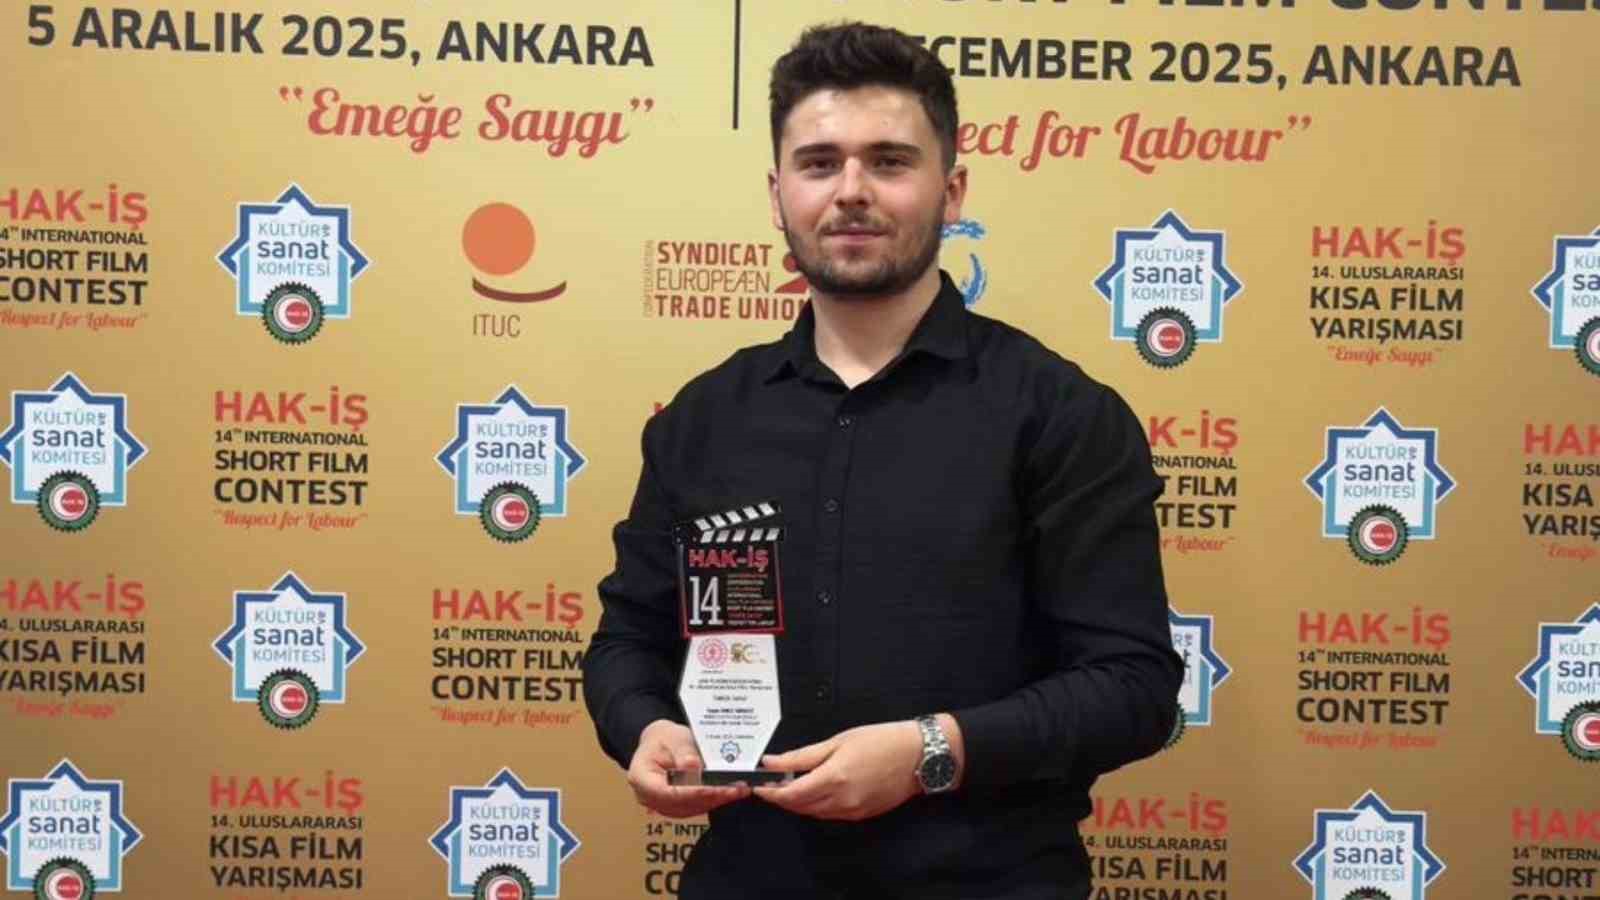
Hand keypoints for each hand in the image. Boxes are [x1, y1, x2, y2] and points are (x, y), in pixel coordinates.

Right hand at [627, 719, 749, 817]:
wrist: (663, 744)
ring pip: (692, 808)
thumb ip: (682, 752)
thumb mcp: (673, 737)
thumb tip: (692, 767)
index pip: (665, 792)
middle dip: (710, 796)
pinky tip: (733, 792)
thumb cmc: (664, 739)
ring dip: (717, 800)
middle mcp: (648, 797)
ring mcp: (663, 805)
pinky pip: (698, 807)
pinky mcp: (678, 807)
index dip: (690, 792)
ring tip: (739, 789)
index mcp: (640, 777)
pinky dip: (716, 799)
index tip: (713, 787)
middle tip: (735, 788)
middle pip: (681, 803)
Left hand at [752, 720, 923, 820]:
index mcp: (833, 778)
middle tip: (770, 783)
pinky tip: (814, 791)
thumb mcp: (838, 741)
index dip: (770, 792)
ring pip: (813, 813)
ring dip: (797, 803)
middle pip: (799, 807)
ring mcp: (852, 812)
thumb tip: (770, 762)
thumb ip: (802, 755)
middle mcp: (841, 801)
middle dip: (781, 797)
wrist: (918, 757)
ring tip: (789, 785)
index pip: (790, 794)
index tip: (758, 785)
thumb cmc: (879, 741)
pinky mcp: (861, 816)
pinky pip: (829, 814)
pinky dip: (816, 806)